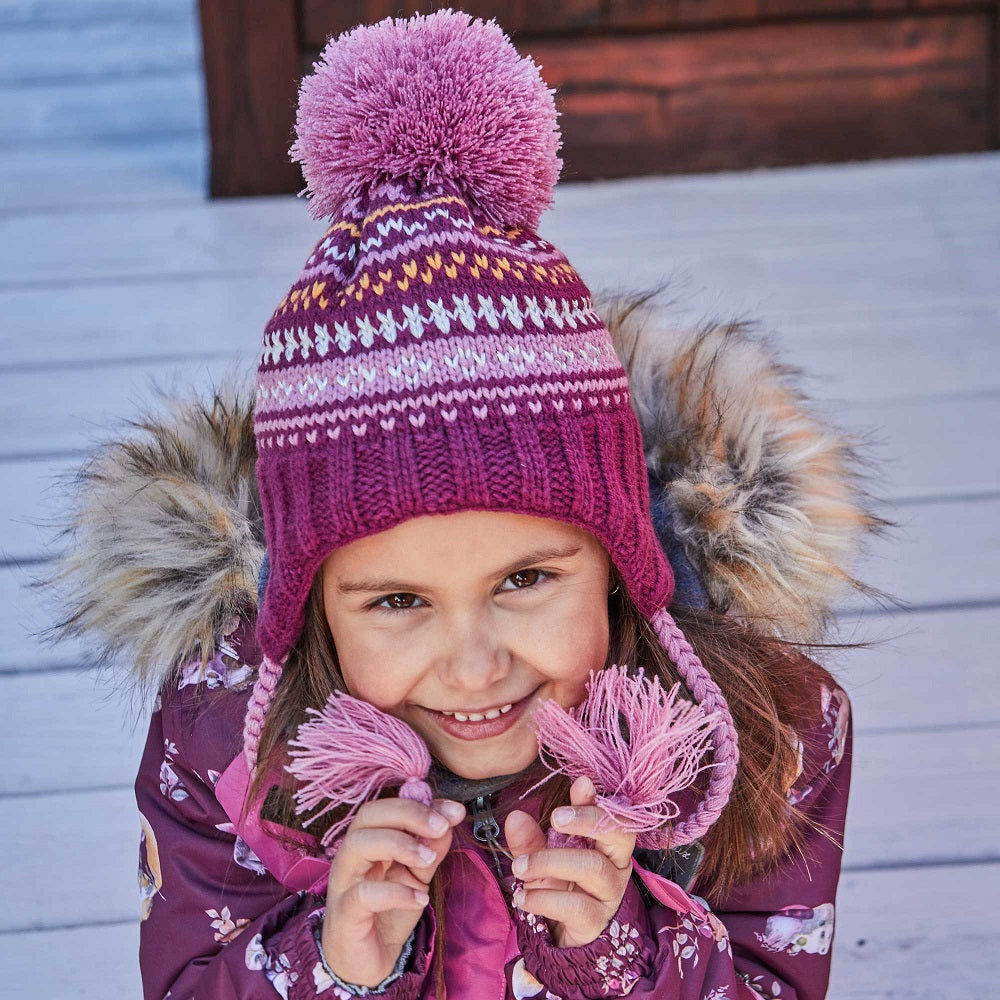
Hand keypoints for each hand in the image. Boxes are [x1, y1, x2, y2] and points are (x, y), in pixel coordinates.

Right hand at [322, 797, 464, 987]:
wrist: (367, 963)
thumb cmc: (388, 912)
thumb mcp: (417, 875)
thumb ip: (431, 847)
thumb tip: (450, 817)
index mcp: (368, 840)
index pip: (387, 806)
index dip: (420, 803)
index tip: (454, 811)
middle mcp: (351, 855)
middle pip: (368, 815)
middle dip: (408, 814)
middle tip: (442, 827)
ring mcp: (344, 883)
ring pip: (358, 844)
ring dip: (399, 844)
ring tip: (428, 859)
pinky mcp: (344, 914)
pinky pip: (363, 894)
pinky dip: (396, 892)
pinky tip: (420, 899)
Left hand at [505, 776, 635, 947]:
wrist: (562, 935)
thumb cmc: (558, 885)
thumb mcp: (542, 857)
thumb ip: (530, 838)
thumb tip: (515, 816)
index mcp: (606, 841)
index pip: (612, 813)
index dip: (598, 798)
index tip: (580, 784)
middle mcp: (616, 864)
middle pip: (620, 833)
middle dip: (588, 819)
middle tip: (555, 817)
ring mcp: (609, 893)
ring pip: (593, 867)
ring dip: (551, 861)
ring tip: (519, 868)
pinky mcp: (597, 921)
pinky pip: (576, 906)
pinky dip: (544, 898)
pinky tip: (522, 897)